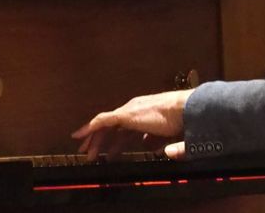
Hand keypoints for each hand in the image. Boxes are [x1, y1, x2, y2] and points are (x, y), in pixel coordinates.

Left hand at [72, 89, 193, 159]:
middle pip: (112, 128)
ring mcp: (128, 111)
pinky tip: (81, 135)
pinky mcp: (124, 115)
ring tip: (88, 154)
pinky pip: (102, 121)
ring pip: (105, 126)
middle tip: (91, 154)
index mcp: (142, 114)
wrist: (184, 111)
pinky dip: (90, 127)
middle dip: (101, 141)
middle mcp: (133, 110)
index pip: (123, 129)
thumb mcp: (164, 135)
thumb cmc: (179, 121)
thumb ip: (154, 140)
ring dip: (96, 140)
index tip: (108, 152)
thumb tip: (148, 147)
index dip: (114, 141)